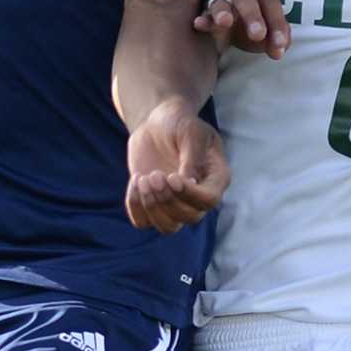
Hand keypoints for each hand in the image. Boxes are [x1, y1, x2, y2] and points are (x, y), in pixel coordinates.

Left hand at [124, 98, 228, 232]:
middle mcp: (198, 197)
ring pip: (168, 227)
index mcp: (215, 178)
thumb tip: (189, 183)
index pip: (209, 200)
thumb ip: (192, 156)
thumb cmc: (180, 123)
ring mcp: (176, 203)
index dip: (189, 194)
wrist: (158, 124)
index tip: (170, 176)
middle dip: (167, 199)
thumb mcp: (190, 132)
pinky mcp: (154, 205)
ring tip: (143, 179)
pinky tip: (135, 180)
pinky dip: (135, 206)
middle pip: (189, 217)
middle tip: (154, 175)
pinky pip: (143, 222)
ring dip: (152, 207)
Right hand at [195, 0, 291, 57]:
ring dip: (223, 12)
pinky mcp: (206, 13)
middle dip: (252, 16)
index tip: (280, 45)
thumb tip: (280, 47)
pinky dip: (203, 20)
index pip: (271, 4)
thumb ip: (278, 38)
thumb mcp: (270, 32)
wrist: (232, 26)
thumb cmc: (255, 26)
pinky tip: (199, 24)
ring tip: (225, 22)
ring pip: (221, 3)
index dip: (277, 23)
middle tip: (258, 35)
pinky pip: (204, 16)